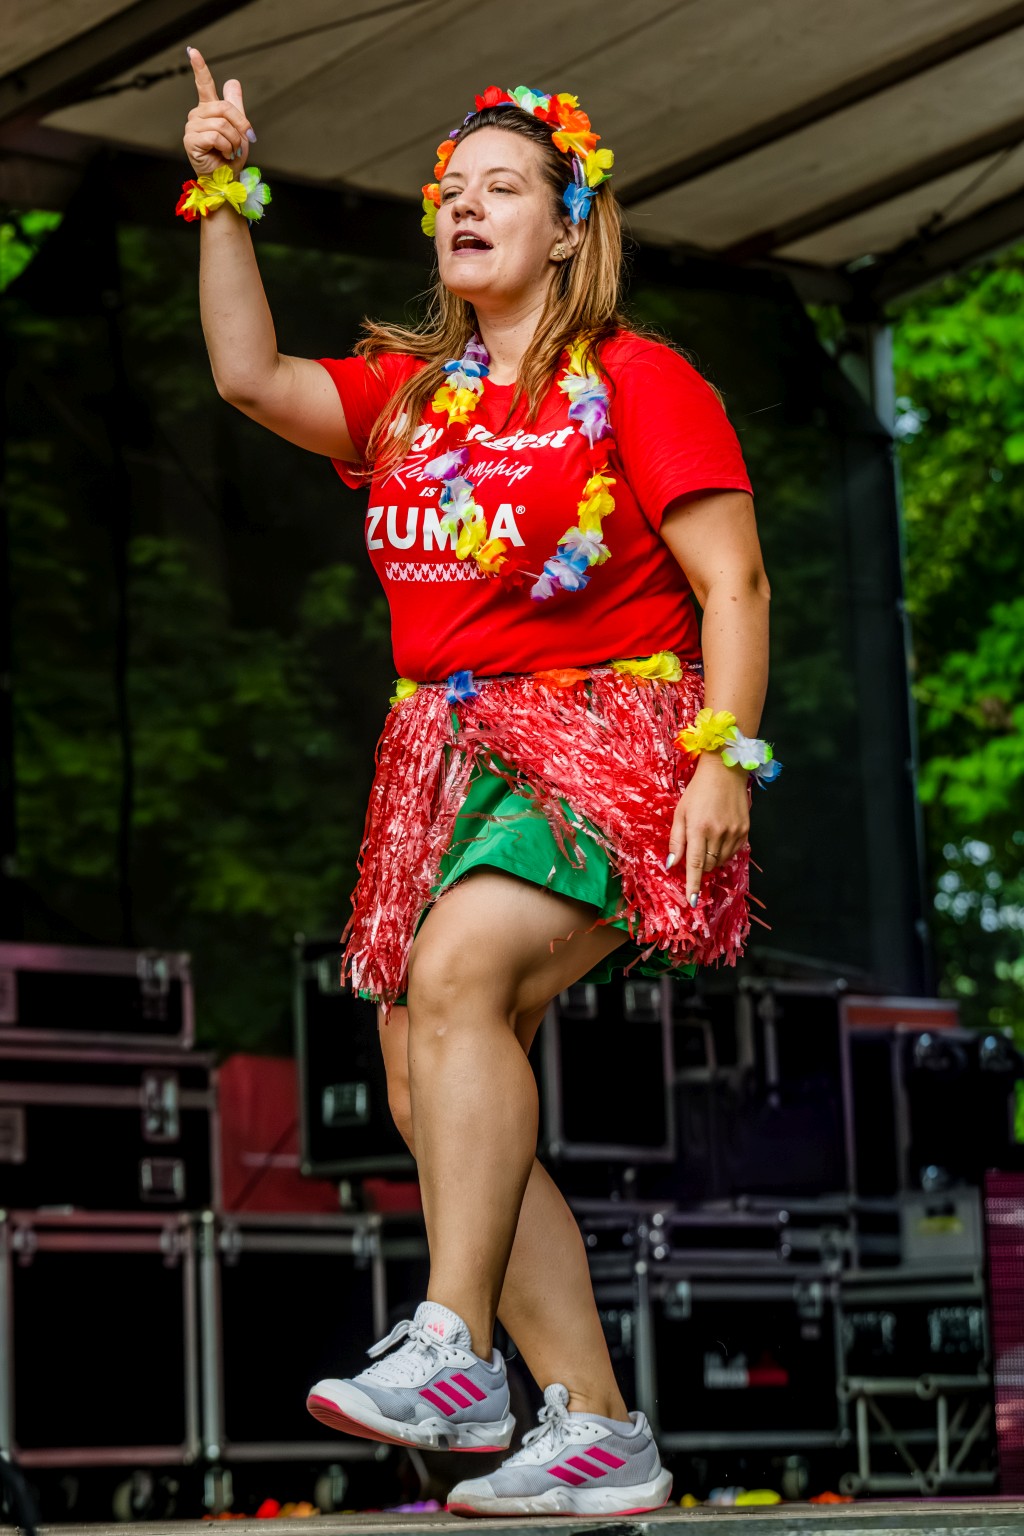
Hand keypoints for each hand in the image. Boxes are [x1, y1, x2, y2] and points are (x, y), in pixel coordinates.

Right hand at [183, 47, 254, 177]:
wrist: (226, 179)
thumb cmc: (230, 156)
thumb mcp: (238, 128)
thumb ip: (235, 106)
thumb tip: (233, 81)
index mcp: (208, 110)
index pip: (203, 84)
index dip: (199, 67)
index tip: (192, 51)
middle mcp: (197, 115)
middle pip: (224, 107)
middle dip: (240, 125)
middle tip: (244, 140)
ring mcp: (192, 127)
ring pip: (221, 123)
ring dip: (233, 140)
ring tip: (230, 150)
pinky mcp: (190, 140)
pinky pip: (215, 135)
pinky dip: (225, 146)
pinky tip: (222, 153)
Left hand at [667, 752, 749, 906]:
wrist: (725, 771)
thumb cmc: (697, 792)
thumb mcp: (680, 813)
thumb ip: (676, 840)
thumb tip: (671, 864)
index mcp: (698, 828)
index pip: (695, 865)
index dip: (693, 884)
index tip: (692, 901)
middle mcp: (718, 832)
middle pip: (709, 865)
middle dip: (700, 866)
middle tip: (696, 849)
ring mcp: (734, 832)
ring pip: (721, 861)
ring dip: (712, 859)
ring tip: (708, 839)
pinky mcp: (745, 830)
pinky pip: (733, 852)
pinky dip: (724, 852)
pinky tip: (720, 837)